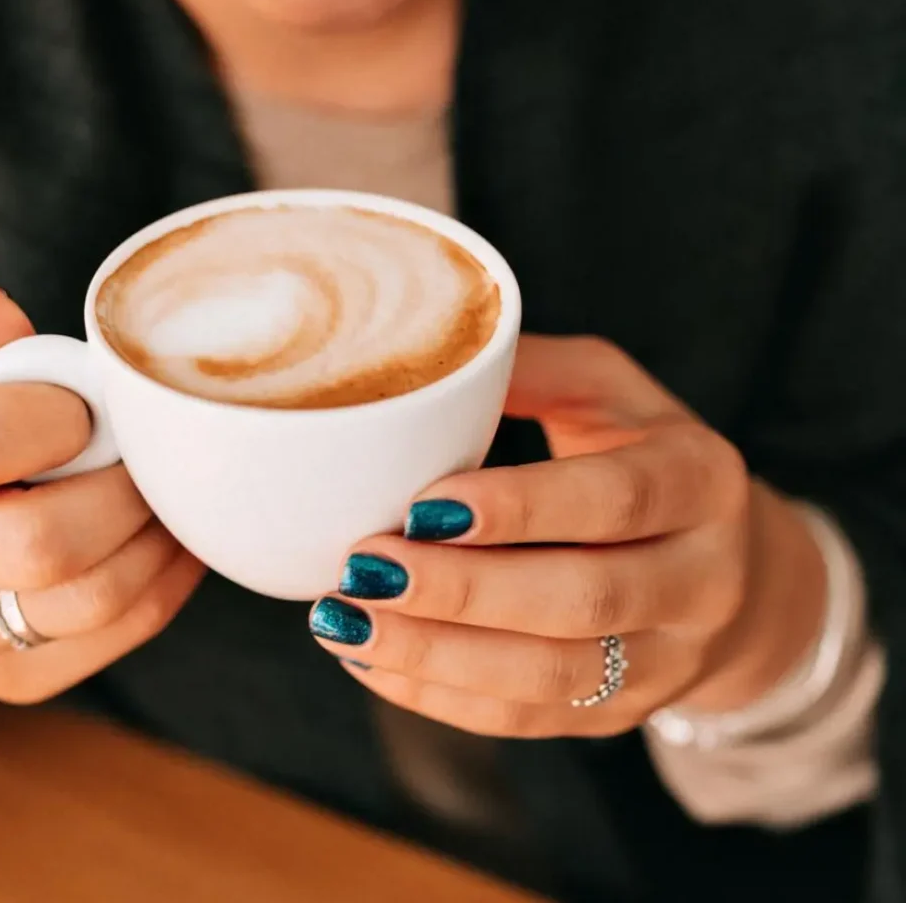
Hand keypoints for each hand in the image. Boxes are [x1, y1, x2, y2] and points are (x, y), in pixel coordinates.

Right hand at [0, 287, 204, 701]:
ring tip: (177, 499)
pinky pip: (116, 636)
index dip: (49, 421)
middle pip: (40, 543)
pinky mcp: (12, 679)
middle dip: (126, 494)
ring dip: (158, 541)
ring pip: (90, 600)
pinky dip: (169, 582)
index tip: (92, 412)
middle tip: (158, 462)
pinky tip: (180, 541)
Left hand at [310, 336, 826, 737]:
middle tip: (363, 567)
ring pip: (553, 678)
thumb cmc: (643, 452)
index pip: (615, 499)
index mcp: (700, 480)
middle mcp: (703, 579)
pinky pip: (528, 720)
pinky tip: (372, 660)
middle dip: (462, 592)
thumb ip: (530, 369)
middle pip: (583, 601)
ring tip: (345, 620)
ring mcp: (668, 660)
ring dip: (437, 654)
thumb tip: (424, 357)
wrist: (732, 570)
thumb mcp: (609, 390)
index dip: (522, 507)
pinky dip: (441, 697)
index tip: (424, 506)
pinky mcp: (622, 713)